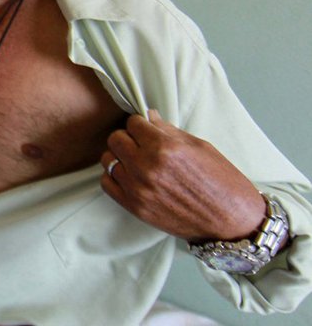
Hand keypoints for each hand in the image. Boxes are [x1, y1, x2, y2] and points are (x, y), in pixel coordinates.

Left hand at [100, 109, 265, 241]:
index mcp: (165, 148)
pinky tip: (130, 176)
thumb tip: (148, 117)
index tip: (148, 130)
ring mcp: (138, 188)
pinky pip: (107, 183)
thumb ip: (169, 131)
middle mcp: (147, 167)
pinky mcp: (134, 207)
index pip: (133, 123)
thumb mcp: (200, 147)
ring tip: (135, 161)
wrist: (232, 222)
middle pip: (116, 139)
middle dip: (128, 137)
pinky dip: (114, 177)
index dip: (141, 124)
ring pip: (108, 160)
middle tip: (141, 144)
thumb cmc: (223, 181)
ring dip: (119, 157)